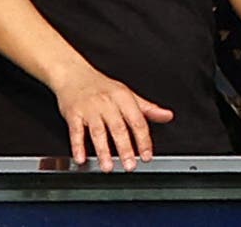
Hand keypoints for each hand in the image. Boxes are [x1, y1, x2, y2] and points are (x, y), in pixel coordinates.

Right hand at [54, 66, 173, 171]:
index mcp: (123, 98)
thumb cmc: (101, 87)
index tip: (146, 156)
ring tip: (107, 166)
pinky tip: (81, 158)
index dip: (143, 140)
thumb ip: (147, 108)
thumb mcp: (127, 94)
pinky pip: (76, 131)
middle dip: (125, 148)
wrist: (73, 74)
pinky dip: (77, 146)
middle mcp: (106, 102)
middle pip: (118, 128)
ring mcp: (89, 108)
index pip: (137, 121)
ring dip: (103, 150)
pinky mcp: (73, 113)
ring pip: (98, 131)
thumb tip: (167, 116)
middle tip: (130, 165)